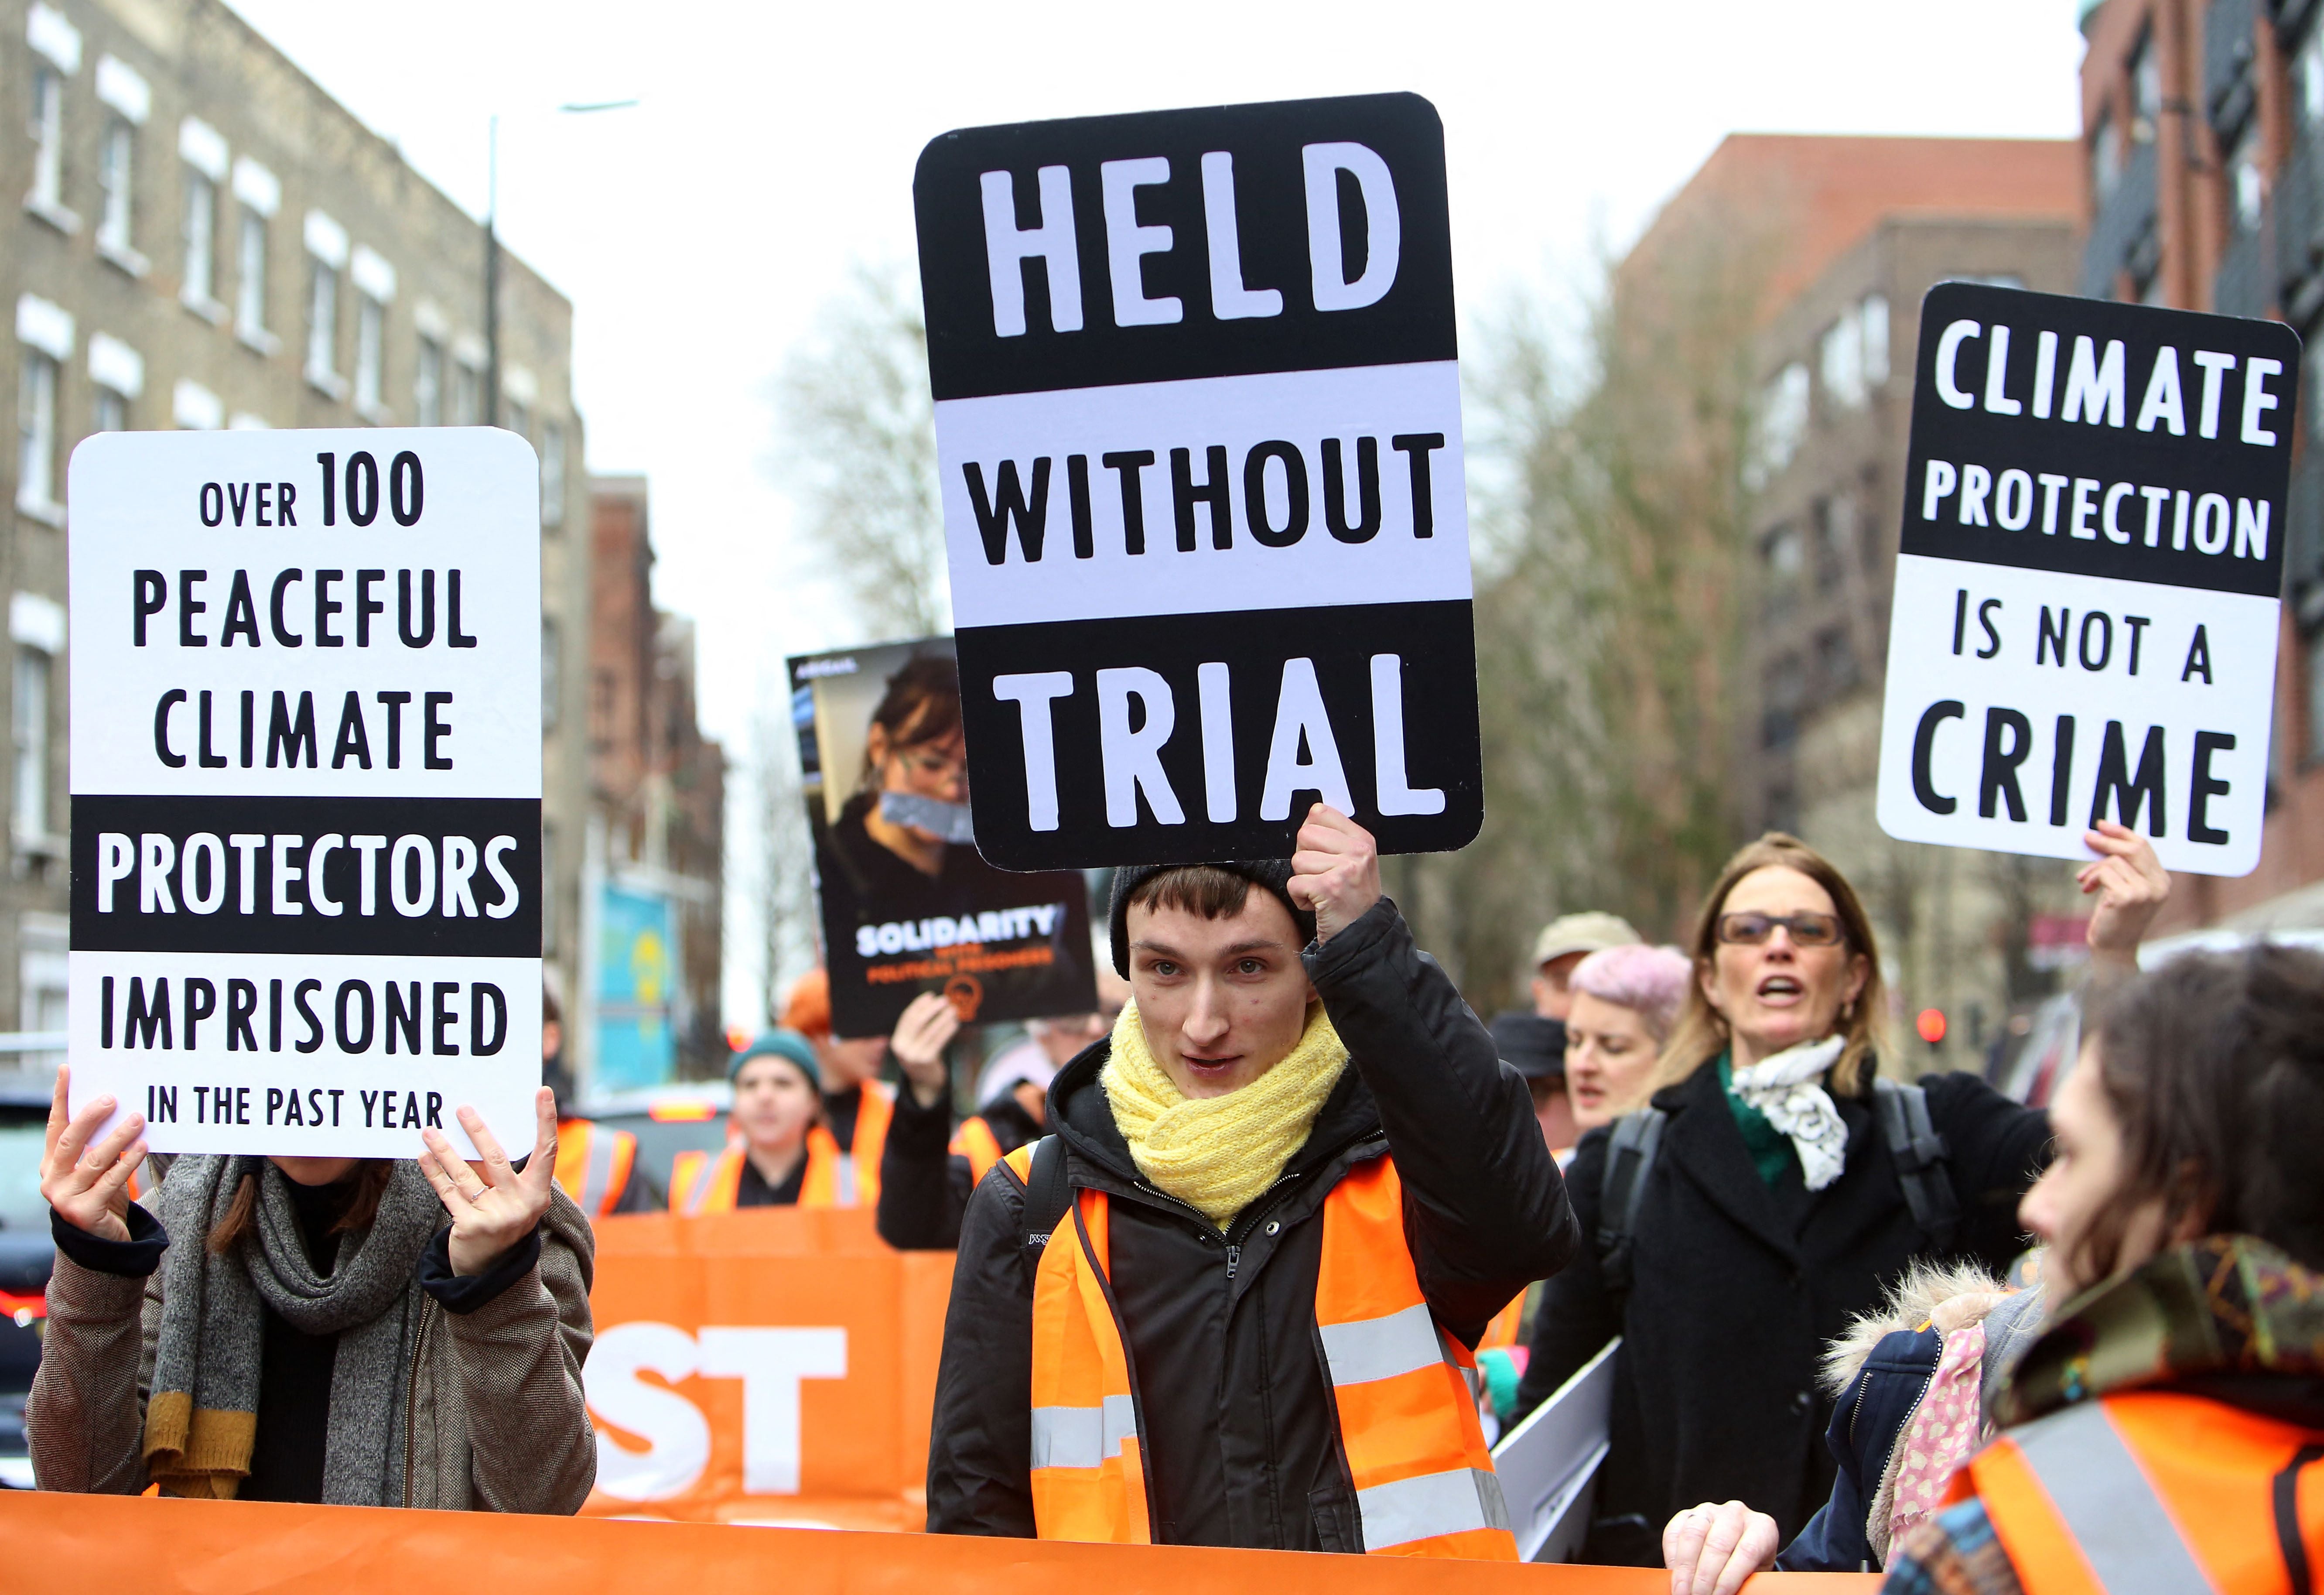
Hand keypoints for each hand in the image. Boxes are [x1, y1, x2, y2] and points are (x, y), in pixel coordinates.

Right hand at [40, 1068, 145, 1241]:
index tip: (67, 1069)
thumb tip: (118, 1106)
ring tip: (138, 1119)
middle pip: (69, 1140)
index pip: (55, 1125)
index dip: (60, 1097)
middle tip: (112, 1098)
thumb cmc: (102, 1194)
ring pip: (93, 1160)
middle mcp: (51, 1179)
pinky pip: (109, 1181)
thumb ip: (98, 1143)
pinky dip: (128, 1162)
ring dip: (118, 1137)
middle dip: (90, 1117)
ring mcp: (64, 1198)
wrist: (103, 1240)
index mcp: (51, 1163)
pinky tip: (143, 1145)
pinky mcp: (83, 1213)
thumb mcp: (96, 1167)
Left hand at [419, 1088, 556, 1276]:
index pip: (546, 1151)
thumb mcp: (516, 1199)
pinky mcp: (470, 1227)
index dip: (546, 1121)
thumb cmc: (503, 1221)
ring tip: (429, 1131)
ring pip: (465, 1175)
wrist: (491, 1269)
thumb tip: (479, 1133)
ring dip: (445, 1150)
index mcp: (538, 1194)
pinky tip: (424, 1157)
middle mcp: (520, 1204)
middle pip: (496, 1159)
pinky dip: (435, 1173)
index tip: (543, 1092)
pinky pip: (448, 1193)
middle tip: (462, 1109)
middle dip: (477, 1131)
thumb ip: (505, 1173)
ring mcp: (495, 1217)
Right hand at [891, 991, 960, 1108]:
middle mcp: (903, 1049)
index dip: (918, 1005)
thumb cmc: (921, 1056)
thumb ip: (916, 1028)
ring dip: (943, 1017)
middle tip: (944, 1000)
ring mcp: (914, 1056)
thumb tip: (932, 1002)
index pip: (907, 1018)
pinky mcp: (927, 1060)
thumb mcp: (912, 1043)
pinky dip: (948, 1030)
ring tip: (953, 1010)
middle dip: (932, 1008)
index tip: (930, 995)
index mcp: (897, 1042)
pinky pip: (939, 1040)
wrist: (925, 1083)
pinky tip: (954, 1023)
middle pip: (918, 1022)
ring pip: (930, 1030)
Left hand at [1288, 804, 1381, 943]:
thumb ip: (1335, 837)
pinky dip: (1300, 899)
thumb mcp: (1353, 863)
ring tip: (1323, 893)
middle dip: (1305, 858)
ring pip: (1297, 860)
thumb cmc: (1351, 899)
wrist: (1363, 937)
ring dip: (1303, 881)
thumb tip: (1313, 810)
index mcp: (1363, 839)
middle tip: (1323, 877)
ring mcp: (1346, 869)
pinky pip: (1294, 883)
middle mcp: (1358, 851)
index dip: (1312, 836)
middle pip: (1304, 834)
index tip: (1324, 856)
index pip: (1319, 812)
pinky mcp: (1330, 888)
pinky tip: (1319, 906)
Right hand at [1663, 1501, 1779, 1594]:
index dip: (1730, 1578)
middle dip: (1704, 1577)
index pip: (1747, 1551)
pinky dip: (1671, 1557)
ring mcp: (1709, 1511)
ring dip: (1685, 1569)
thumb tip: (1729, 1594)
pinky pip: (1673, 1532)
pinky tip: (1673, 1575)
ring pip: (1693, 1534)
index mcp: (1762, 1527)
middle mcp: (1736, 1513)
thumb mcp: (1757, 1576)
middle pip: (1717, 1544)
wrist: (1740, 1552)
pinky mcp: (1687, 1514)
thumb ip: (1746, 1584)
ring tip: (1683, 1592)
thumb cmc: (1751, 1568)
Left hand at [2079, 819, 2169, 971]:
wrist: (2113, 947)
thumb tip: (2101, 837)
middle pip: (2134, 848)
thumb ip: (2124, 868)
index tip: (2103, 825)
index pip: (2145, 847)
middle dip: (2107, 840)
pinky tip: (2087, 890)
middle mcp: (2159, 885)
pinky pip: (2105, 872)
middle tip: (2087, 837)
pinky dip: (2092, 878)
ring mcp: (2146, 891)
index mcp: (2162, 881)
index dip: (2123, 833)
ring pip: (2114, 861)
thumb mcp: (2124, 889)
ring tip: (2085, 882)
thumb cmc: (2115, 917)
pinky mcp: (2128, 897)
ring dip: (2094, 869)